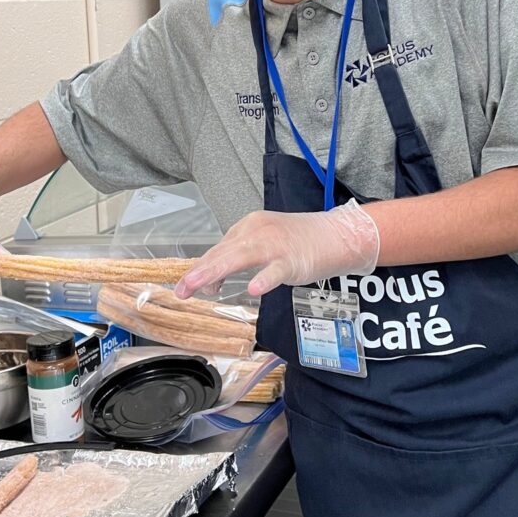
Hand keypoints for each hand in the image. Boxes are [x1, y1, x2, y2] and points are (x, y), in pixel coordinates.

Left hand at [174, 199, 380, 298]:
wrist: (336, 235)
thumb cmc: (299, 242)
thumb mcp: (263, 244)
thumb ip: (238, 260)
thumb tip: (212, 282)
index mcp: (249, 226)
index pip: (218, 249)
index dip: (201, 268)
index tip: (186, 285)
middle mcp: (258, 231)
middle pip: (224, 253)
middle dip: (200, 272)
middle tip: (181, 289)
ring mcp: (276, 245)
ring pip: (242, 258)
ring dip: (218, 272)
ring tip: (201, 287)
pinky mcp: (293, 260)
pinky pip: (276, 270)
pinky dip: (264, 279)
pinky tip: (253, 289)